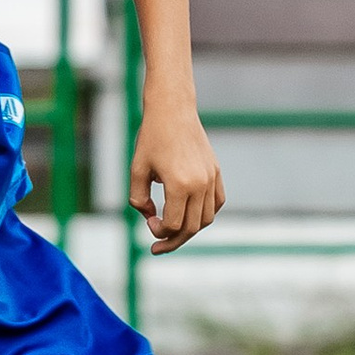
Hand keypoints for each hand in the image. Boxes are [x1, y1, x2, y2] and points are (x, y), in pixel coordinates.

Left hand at [132, 95, 223, 251]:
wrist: (173, 111)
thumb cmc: (151, 138)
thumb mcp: (137, 169)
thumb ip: (138, 198)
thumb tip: (150, 216)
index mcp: (179, 185)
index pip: (173, 225)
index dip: (159, 232)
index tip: (148, 222)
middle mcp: (200, 185)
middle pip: (191, 228)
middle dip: (173, 240)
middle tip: (157, 244)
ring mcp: (211, 179)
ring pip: (206, 219)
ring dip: (190, 229)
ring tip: (173, 230)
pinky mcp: (216, 173)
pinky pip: (217, 203)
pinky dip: (205, 214)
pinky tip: (190, 214)